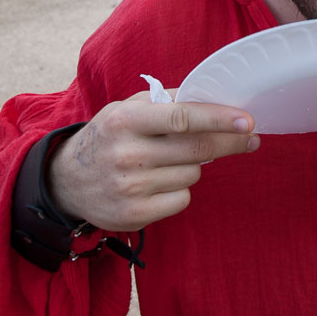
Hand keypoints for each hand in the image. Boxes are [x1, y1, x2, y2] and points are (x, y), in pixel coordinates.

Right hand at [47, 90, 258, 231]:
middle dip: (230, 142)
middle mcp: (127, 153)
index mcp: (126, 120)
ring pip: (193, 174)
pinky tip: (160, 183)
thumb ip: (167, 101)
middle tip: (250, 137)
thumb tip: (215, 100)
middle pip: (196, 149)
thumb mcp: (127, 108)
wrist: (66, 182)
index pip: (182, 117)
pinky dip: (180, 190)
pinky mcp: (134, 215)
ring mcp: (131, 187)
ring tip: (170, 161)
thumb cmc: (109, 136)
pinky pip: (182, 199)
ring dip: (194, 166)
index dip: (219, 119)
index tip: (247, 121)